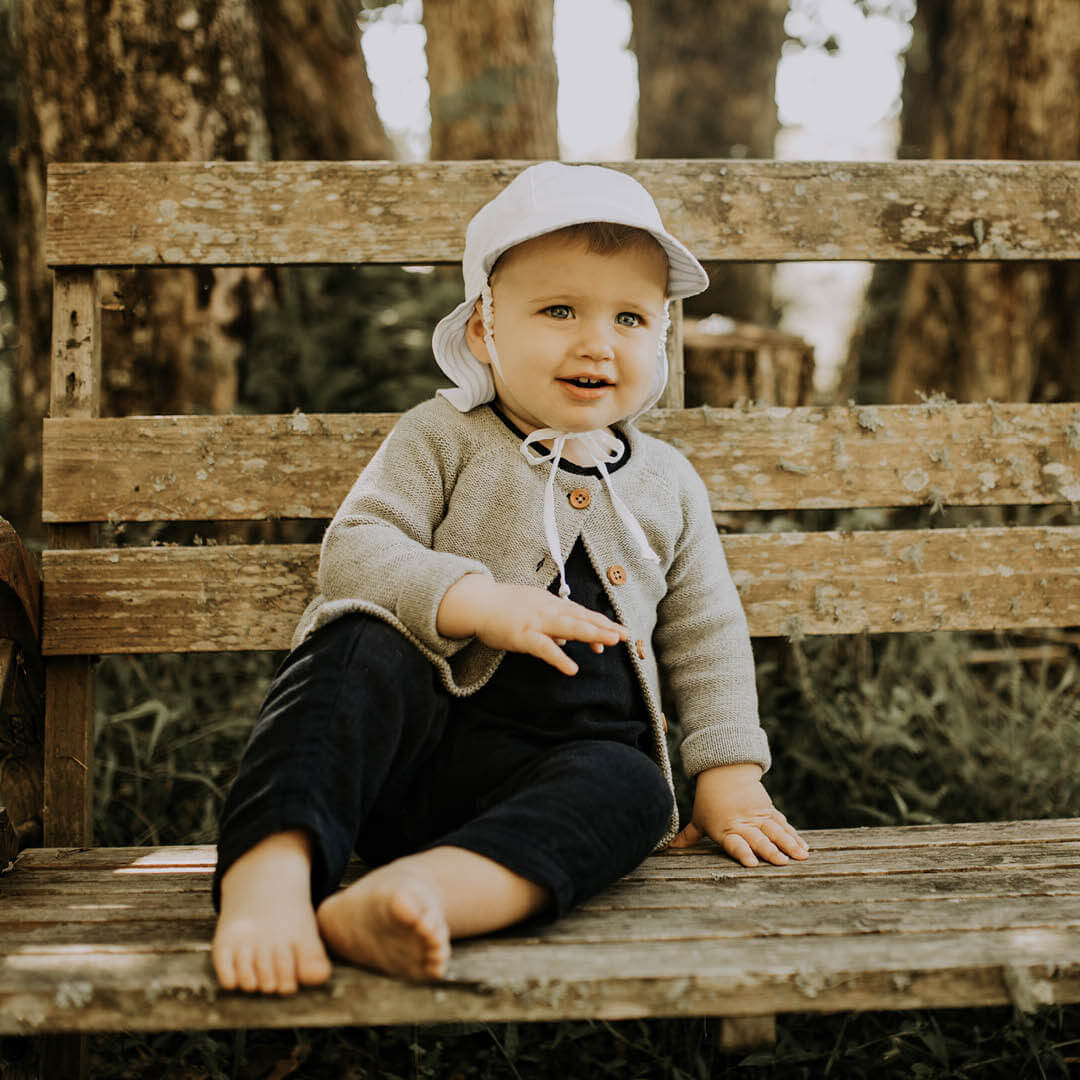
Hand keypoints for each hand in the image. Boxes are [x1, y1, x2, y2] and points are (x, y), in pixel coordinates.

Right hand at [436, 574, 627, 674]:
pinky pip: (544, 648)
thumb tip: (568, 640)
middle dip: (604, 626)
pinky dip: (559, 658)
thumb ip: (552, 623)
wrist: (477, 603)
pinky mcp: (522, 636)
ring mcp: (536, 622)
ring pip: (568, 627)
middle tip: (625, 635)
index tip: (618, 631)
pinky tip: (572, 669)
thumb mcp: (533, 609)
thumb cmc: (505, 607)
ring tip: (609, 643)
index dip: (600, 622)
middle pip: (581, 618)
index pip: (581, 613)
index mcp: (551, 603)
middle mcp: (548, 610)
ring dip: (590, 634)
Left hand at [669, 763, 808, 866]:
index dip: (742, 853)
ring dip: (789, 844)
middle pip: (758, 838)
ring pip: (775, 832)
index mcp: (725, 829)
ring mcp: (758, 817)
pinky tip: (804, 847)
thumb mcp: (699, 819)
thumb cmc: (709, 801)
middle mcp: (743, 824)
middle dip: (770, 851)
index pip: (734, 843)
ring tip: (802, 856)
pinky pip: (783, 824)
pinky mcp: (769, 811)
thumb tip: (666, 847)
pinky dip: (794, 836)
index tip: (752, 864)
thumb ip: (688, 836)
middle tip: (782, 862)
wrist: (725, 772)